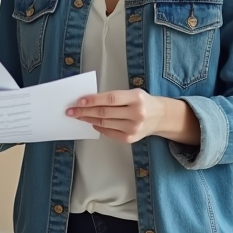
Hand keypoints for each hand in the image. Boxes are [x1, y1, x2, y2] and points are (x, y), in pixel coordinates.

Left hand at [67, 89, 198, 144]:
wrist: (161, 117)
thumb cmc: (143, 102)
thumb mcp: (133, 93)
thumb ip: (114, 97)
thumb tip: (89, 100)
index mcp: (136, 98)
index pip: (110, 98)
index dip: (93, 100)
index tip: (79, 100)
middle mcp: (136, 113)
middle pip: (104, 113)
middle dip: (84, 111)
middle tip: (71, 110)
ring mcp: (134, 128)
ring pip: (104, 123)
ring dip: (88, 119)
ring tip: (78, 116)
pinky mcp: (131, 138)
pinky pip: (109, 132)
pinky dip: (98, 127)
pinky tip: (92, 123)